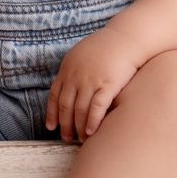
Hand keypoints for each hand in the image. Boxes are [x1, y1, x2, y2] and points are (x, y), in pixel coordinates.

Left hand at [45, 27, 139, 141]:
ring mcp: (91, 80)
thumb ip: (73, 70)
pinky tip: (91, 133)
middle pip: (66, 106)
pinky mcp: (108, 84)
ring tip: (80, 139)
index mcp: (67, 69)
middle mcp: (76, 76)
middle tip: (66, 138)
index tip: (50, 126)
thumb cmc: (106, 47)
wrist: (126, 38)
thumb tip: (68, 85)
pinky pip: (97, 108)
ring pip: (80, 110)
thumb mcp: (81, 54)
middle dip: (65, 124)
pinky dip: (92, 122)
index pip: (55, 95)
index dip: (52, 113)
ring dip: (78, 127)